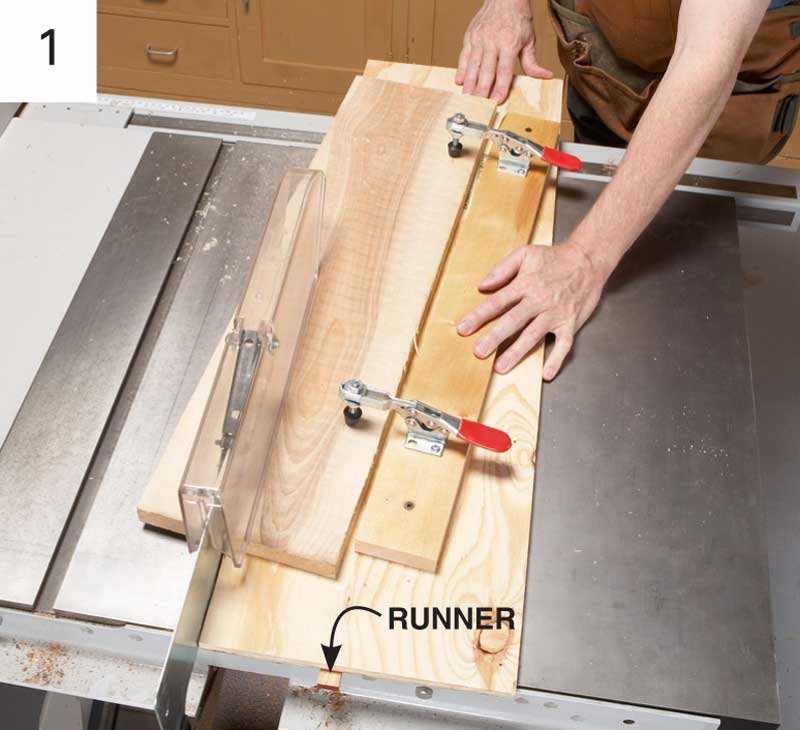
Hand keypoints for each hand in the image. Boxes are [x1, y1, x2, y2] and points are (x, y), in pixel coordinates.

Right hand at [455, 0, 553, 102]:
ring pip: (473, 65)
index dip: (500, 87)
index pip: (504, 71)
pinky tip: (459, 81)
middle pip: (486, 71)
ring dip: (469, 83)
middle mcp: (492, 41)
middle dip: (482, 90)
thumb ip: (532, 62)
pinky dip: (461, 69)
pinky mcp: (470, 37)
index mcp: (509, 43)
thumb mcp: (529, 39)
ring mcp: (479, 39)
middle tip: (478, 105)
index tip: (496, 100)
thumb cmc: (517, 18)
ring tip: (467, 97)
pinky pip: (464, 56)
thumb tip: (544, 76)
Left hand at [457, 243, 606, 378]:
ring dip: (517, 352)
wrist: (588, 260)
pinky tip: (546, 374)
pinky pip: (564, 344)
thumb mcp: (526, 254)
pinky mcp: (571, 323)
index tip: (463, 328)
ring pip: (534, 335)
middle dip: (494, 337)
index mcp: (525, 284)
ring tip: (501, 367)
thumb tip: (482, 285)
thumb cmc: (555, 258)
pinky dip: (556, 359)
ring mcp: (555, 314)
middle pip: (513, 321)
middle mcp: (539, 301)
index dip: (479, 316)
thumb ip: (502, 269)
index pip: (497, 302)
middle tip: (479, 352)